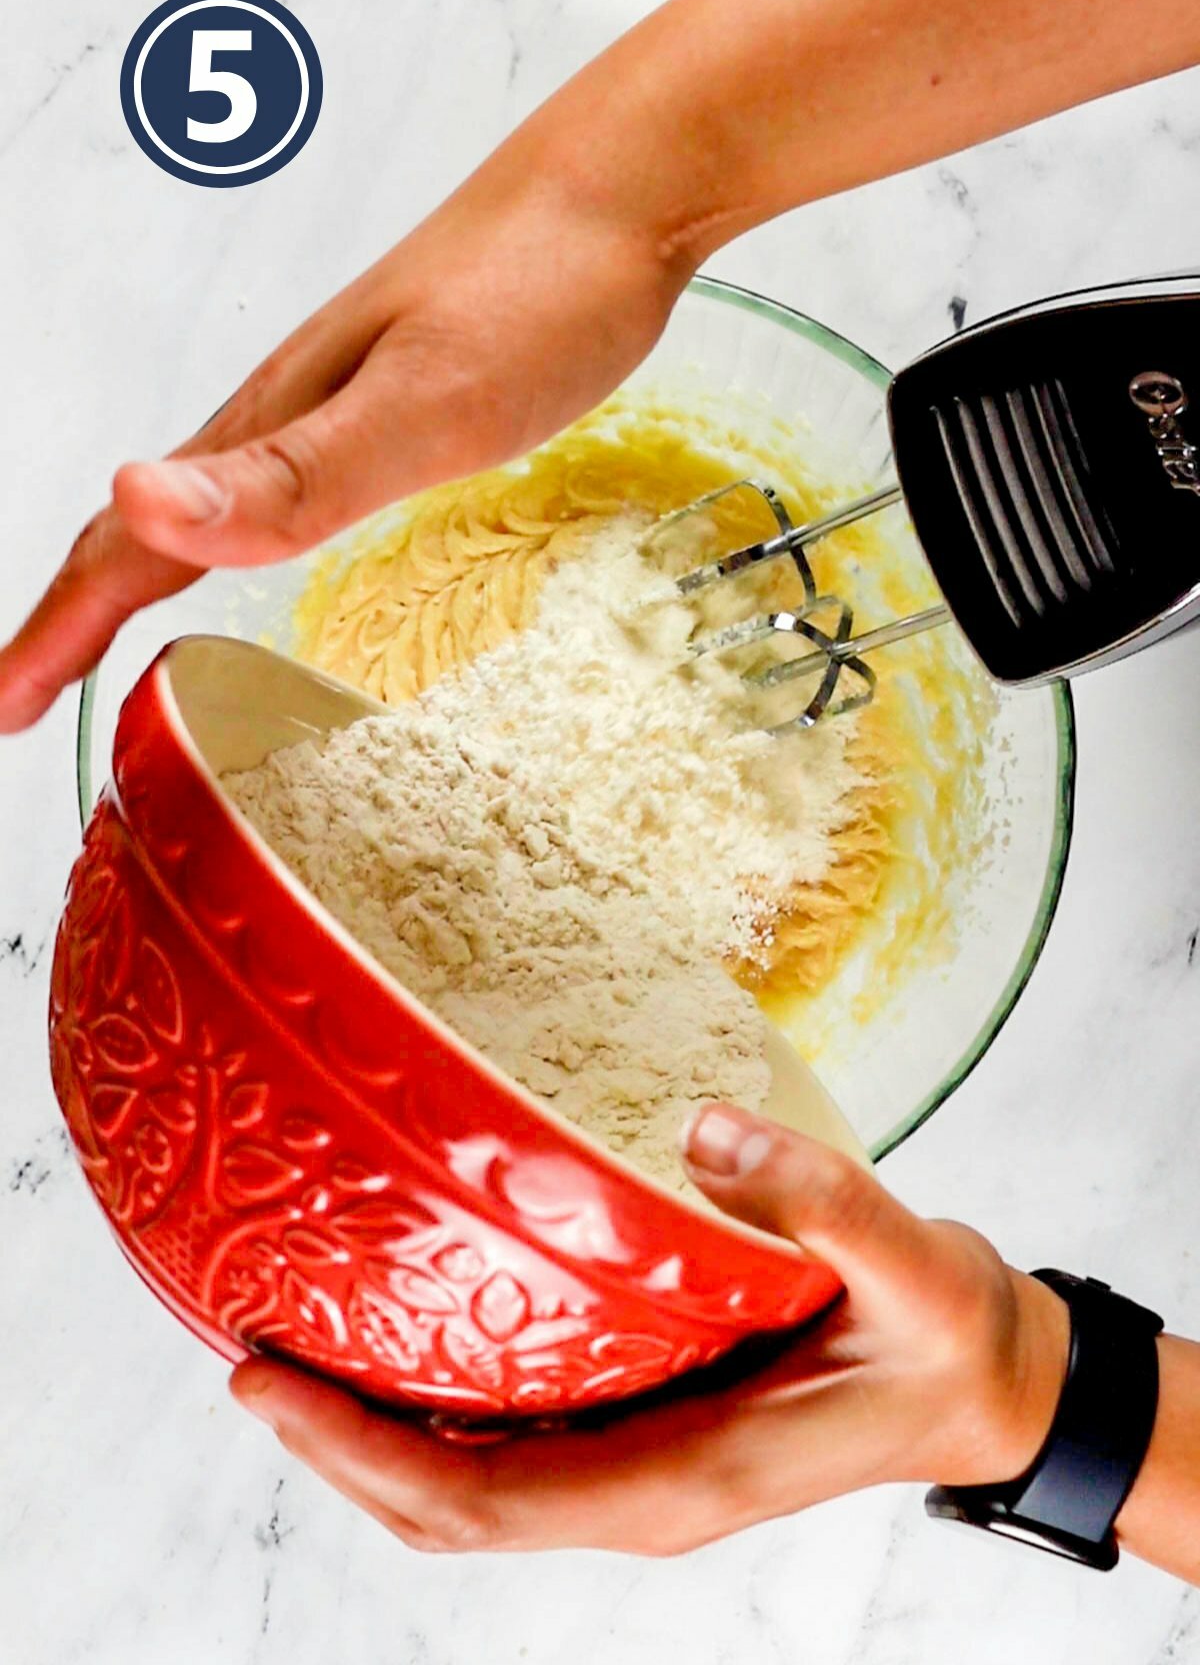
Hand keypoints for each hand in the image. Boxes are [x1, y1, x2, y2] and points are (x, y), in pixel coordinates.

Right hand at [0, 147, 682, 731]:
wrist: (618, 191)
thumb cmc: (537, 290)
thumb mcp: (423, 402)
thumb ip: (292, 471)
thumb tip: (135, 499)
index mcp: (270, 422)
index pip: (132, 541)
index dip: (60, 630)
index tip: (4, 706)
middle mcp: (283, 410)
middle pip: (144, 521)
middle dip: (73, 611)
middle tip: (28, 691)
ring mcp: (332, 400)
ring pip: (201, 502)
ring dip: (136, 572)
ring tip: (107, 635)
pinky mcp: (387, 398)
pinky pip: (272, 482)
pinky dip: (227, 533)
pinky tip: (255, 546)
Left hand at [230, 1105, 1069, 1554]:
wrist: (986, 1382)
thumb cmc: (940, 1336)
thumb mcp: (906, 1266)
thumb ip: (818, 1201)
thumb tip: (707, 1130)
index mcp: (679, 1477)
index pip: (481, 1498)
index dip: (360, 1453)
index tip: (267, 1382)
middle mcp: (639, 1491)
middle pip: (445, 1510)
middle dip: (335, 1449)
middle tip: (247, 1357)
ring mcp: (638, 1467)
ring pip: (469, 1489)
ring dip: (374, 1438)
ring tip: (298, 1347)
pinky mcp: (647, 1431)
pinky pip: (513, 1446)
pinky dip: (437, 1416)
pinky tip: (413, 1333)